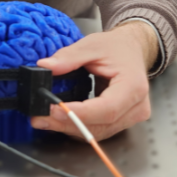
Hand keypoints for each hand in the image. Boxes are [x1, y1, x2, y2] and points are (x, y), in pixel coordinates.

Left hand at [32, 21, 156, 140]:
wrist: (132, 50)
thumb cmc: (117, 47)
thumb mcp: (91, 45)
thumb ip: (68, 57)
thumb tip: (45, 66)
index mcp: (133, 86)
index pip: (107, 108)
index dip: (80, 113)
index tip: (55, 110)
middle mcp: (136, 106)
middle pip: (100, 125)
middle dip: (67, 123)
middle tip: (41, 118)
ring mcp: (131, 117)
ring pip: (98, 131)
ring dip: (69, 127)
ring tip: (44, 119)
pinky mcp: (122, 121)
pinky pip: (99, 129)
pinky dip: (77, 126)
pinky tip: (59, 120)